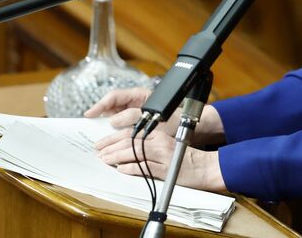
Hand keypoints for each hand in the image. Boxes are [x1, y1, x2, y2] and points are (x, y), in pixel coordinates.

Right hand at [84, 87, 178, 137]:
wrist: (185, 128)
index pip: (114, 97)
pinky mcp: (134, 124)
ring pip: (113, 117)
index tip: (90, 114)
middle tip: (89, 125)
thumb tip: (114, 120)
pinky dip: (113, 133)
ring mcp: (133, 112)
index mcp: (138, 95)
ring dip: (105, 126)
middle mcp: (134, 102)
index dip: (100, 105)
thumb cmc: (175, 120)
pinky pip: (119, 127)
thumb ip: (134, 116)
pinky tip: (109, 141)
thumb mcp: (154, 117)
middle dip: (99, 115)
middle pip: (110, 106)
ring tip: (97, 136)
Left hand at [95, 129, 226, 191]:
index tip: (101, 143)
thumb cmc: (184, 156)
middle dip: (110, 147)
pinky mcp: (165, 169)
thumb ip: (148, 143)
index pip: (130, 133)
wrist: (203, 167)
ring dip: (116, 157)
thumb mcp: (166, 143)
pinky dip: (130, 168)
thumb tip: (125, 148)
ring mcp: (162, 156)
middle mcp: (159, 142)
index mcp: (158, 133)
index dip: (113, 138)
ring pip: (133, 153)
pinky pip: (143, 168)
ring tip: (105, 160)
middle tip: (98, 153)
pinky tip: (121, 169)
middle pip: (129, 142)